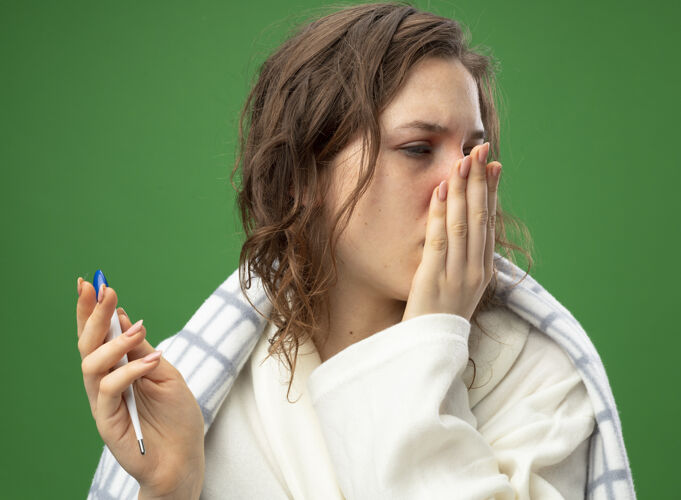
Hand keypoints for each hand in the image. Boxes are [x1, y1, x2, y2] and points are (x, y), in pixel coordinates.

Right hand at [76, 280, 204, 497]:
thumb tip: (124, 318)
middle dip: (94, 314)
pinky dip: (130, 370)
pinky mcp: (107, 422)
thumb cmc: (177, 417)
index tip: (92, 280)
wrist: (185, 458)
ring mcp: (103, 402)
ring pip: (91, 364)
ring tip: (140, 328)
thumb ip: (141, 350)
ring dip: (114, 341)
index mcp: (117, 368)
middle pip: (87, 344)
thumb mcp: (164, 373)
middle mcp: (105, 382)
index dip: (91, 309)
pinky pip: (108, 390)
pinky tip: (153, 359)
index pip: (98, 335)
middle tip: (104, 289)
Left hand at [402, 142, 500, 322]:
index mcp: (483, 269)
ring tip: (462, 161)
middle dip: (479, 181)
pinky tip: (438, 190)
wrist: (430, 351)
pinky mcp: (433, 279)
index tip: (494, 165)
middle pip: (479, 216)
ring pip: (461, 223)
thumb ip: (465, 258)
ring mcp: (456, 274)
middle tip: (480, 149)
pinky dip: (438, 213)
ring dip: (462, 189)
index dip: (491, 191)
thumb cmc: (442, 315)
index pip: (489, 222)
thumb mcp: (461, 286)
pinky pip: (438, 240)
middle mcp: (474, 269)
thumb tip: (466, 227)